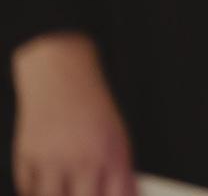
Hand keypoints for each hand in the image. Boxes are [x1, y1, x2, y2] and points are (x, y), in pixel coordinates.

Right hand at [11, 31, 132, 195]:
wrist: (62, 81)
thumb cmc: (93, 112)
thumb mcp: (119, 140)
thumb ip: (122, 175)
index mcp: (112, 157)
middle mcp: (82, 161)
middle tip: (83, 193)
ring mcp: (51, 161)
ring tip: (65, 190)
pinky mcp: (25, 160)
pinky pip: (27, 193)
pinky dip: (36, 194)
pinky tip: (46, 187)